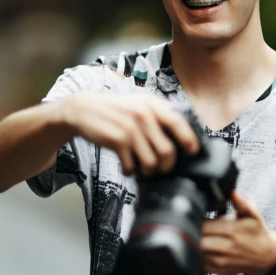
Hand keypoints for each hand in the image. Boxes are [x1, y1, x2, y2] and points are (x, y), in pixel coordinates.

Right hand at [63, 92, 199, 176]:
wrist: (84, 109)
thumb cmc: (116, 110)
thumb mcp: (139, 103)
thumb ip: (159, 115)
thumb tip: (182, 136)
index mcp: (152, 104)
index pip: (178, 122)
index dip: (188, 139)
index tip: (192, 151)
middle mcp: (143, 114)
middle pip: (167, 150)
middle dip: (167, 166)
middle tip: (162, 169)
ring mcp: (130, 128)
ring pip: (151, 162)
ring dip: (149, 172)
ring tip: (144, 169)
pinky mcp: (117, 140)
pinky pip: (132, 166)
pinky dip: (130, 171)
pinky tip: (127, 167)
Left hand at [200, 189, 275, 274]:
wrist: (266, 256)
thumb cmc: (257, 233)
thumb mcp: (253, 214)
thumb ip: (241, 202)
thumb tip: (233, 192)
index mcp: (232, 231)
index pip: (203, 225)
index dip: (197, 219)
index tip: (197, 216)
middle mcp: (225, 247)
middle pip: (197, 239)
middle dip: (193, 231)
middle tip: (195, 225)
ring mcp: (221, 261)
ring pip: (196, 252)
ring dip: (194, 243)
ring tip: (200, 235)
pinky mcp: (217, 270)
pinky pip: (199, 263)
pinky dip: (197, 254)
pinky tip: (203, 246)